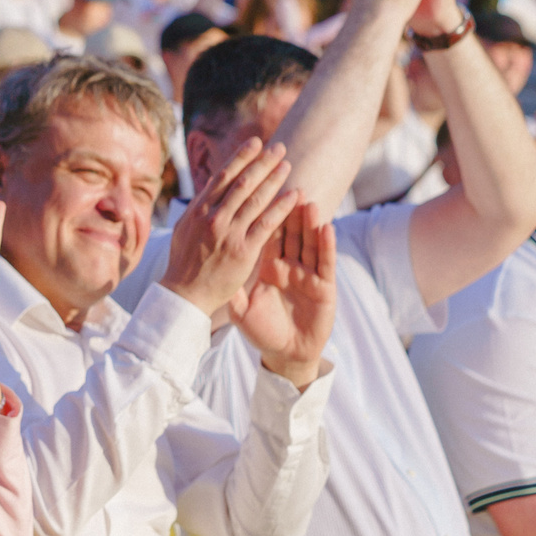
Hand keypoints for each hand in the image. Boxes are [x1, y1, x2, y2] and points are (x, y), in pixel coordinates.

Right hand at [161, 136, 297, 317]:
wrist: (184, 296)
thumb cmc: (183, 264)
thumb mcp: (183, 230)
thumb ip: (198, 210)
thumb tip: (208, 190)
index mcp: (198, 210)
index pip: (223, 176)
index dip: (241, 157)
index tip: (256, 143)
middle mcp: (212, 217)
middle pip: (243, 182)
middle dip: (263, 162)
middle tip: (280, 147)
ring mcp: (228, 233)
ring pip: (256, 199)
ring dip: (274, 179)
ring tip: (288, 165)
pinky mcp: (243, 250)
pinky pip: (266, 224)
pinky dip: (281, 207)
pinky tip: (294, 196)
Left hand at [235, 193, 332, 385]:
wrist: (287, 353)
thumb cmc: (264, 331)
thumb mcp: (242, 310)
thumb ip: (231, 289)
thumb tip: (208, 268)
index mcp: (267, 265)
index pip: (264, 233)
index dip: (263, 213)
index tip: (259, 190)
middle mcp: (289, 264)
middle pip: (289, 231)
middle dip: (288, 208)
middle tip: (286, 183)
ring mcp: (308, 274)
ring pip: (308, 242)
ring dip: (308, 221)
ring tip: (307, 200)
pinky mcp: (325, 286)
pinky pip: (325, 262)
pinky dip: (326, 245)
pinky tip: (327, 227)